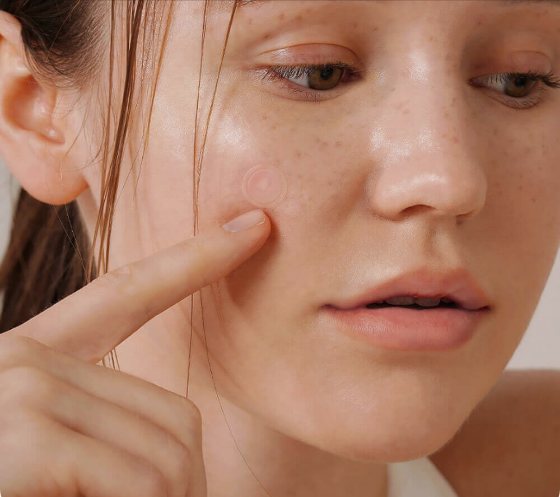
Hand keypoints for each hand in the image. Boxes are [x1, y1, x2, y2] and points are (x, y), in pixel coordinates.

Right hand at [0, 208, 269, 496]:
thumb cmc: (3, 480)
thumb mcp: (39, 445)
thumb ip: (100, 430)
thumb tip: (176, 460)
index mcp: (32, 357)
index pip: (129, 293)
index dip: (194, 260)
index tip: (253, 228)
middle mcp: (26, 360)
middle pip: (175, 415)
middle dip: (185, 484)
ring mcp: (20, 391)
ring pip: (167, 454)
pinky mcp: (20, 436)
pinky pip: (137, 480)